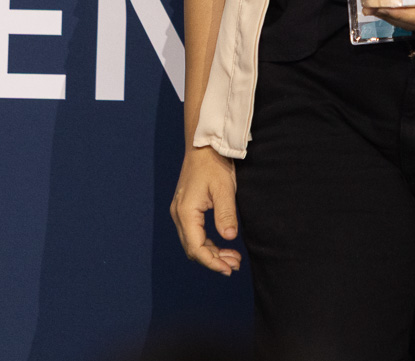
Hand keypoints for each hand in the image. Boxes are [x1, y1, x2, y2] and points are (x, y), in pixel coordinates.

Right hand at [170, 144, 242, 275]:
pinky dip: (208, 242)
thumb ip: (226, 214)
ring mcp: (181, 211)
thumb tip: (229, 238)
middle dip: (213, 260)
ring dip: (212, 252)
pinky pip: (195, 233)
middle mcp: (179, 214)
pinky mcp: (186, 208)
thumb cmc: (214, 164)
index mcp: (186, 212)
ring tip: (233, 258)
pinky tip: (223, 244)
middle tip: (234, 265)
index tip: (228, 269)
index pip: (196, 247)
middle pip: (193, 248)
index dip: (212, 262)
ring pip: (193, 242)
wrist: (204, 145)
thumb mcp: (224, 188)